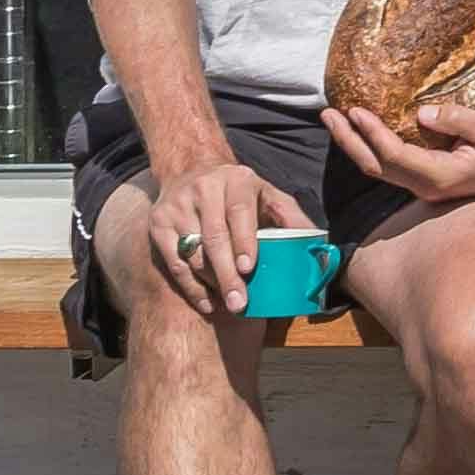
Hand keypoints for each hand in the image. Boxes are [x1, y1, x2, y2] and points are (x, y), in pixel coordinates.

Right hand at [141, 150, 308, 322]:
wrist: (192, 170)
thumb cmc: (240, 192)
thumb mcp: (269, 195)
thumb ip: (291, 217)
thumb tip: (316, 245)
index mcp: (236, 180)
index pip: (238, 212)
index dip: (243, 241)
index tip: (248, 267)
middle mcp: (203, 189)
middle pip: (213, 237)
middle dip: (227, 273)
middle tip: (239, 302)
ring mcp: (176, 206)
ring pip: (192, 252)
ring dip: (210, 282)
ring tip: (227, 303)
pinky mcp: (157, 223)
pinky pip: (173, 261)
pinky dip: (190, 285)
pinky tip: (206, 301)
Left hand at [331, 97, 474, 205]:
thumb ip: (460, 120)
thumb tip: (422, 114)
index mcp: (440, 175)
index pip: (394, 155)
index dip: (371, 133)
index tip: (355, 109)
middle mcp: (425, 185)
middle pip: (374, 166)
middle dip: (348, 140)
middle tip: (327, 114)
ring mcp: (423, 185)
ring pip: (377, 168)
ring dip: (353, 144)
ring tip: (335, 120)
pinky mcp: (425, 178)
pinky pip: (388, 165)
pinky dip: (369, 147)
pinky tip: (362, 131)